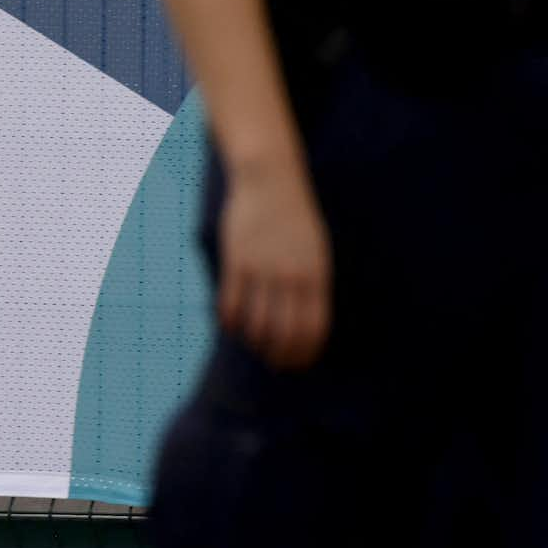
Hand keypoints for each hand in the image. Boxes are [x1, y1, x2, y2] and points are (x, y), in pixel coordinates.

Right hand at [218, 156, 331, 369]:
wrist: (272, 182)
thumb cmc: (298, 221)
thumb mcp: (317, 252)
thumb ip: (314, 286)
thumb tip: (309, 324)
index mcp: (317, 275)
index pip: (313, 328)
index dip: (306, 353)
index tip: (299, 365)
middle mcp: (291, 276)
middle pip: (285, 332)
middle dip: (280, 356)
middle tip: (274, 363)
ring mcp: (263, 269)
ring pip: (256, 323)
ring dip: (255, 342)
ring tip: (255, 345)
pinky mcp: (237, 261)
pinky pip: (230, 304)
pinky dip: (230, 323)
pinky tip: (231, 327)